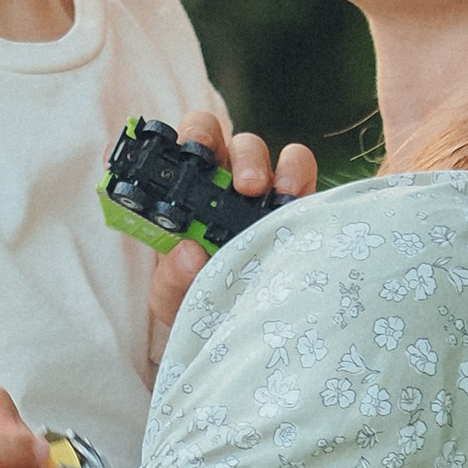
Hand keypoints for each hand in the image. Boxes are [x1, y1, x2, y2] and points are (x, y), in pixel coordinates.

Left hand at [148, 116, 317, 370]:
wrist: (253, 332)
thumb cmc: (206, 308)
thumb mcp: (177, 301)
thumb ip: (171, 281)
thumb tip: (188, 252)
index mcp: (182, 199)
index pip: (173, 155)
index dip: (169, 144)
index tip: (177, 156)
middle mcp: (216, 184)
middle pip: (211, 135)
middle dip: (212, 145)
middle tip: (233, 184)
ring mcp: (257, 187)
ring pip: (253, 145)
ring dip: (256, 161)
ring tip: (262, 193)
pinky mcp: (296, 197)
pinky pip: (299, 165)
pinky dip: (296, 172)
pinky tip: (292, 199)